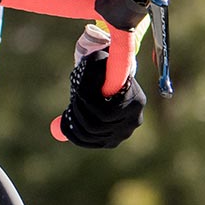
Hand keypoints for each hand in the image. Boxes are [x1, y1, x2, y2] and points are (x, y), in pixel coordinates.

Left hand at [52, 23, 145, 147]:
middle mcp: (133, 121)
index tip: (78, 92)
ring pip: (90, 136)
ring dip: (74, 120)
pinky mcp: (111, 141)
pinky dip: (73, 132)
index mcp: (136, 101)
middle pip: (96, 127)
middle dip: (78, 111)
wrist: (111, 81)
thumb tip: (81, 88)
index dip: (87, 103)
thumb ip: (92, 70)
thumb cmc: (104, 69)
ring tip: (72, 106)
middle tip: (72, 100)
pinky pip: (88, 142)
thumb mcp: (98, 61)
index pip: (106, 113)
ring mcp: (123, 134)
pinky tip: (68, 119)